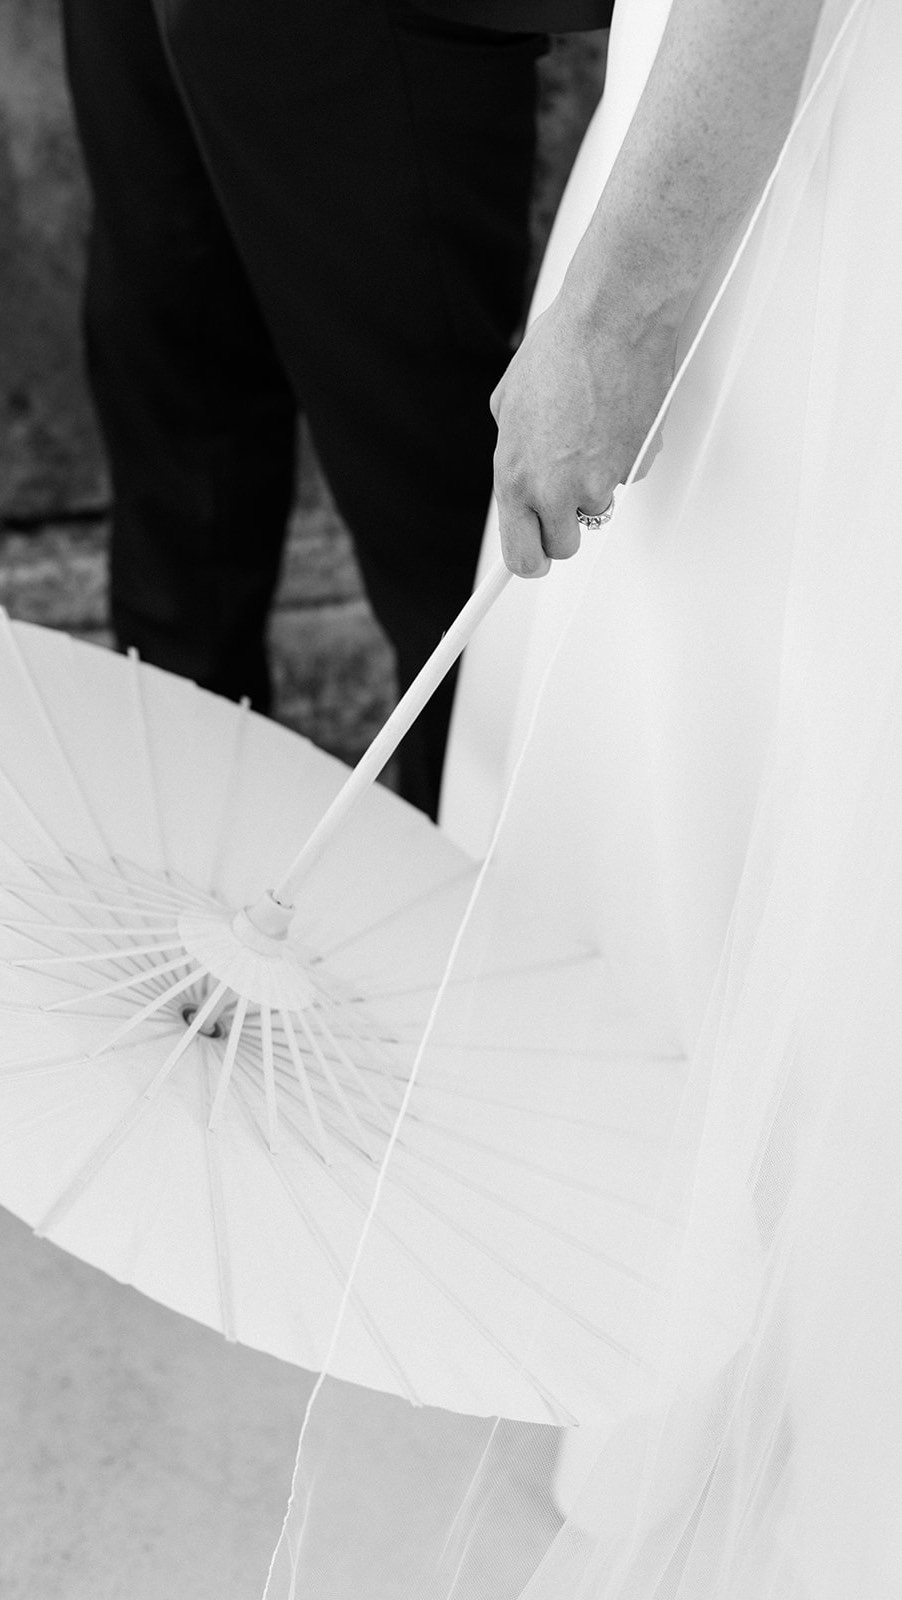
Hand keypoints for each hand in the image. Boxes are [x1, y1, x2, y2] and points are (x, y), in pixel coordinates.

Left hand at [490, 287, 676, 576]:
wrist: (612, 322)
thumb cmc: (561, 351)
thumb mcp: (510, 403)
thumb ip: (512, 449)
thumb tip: (519, 465)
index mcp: (517, 478)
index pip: (522, 557)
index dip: (529, 561)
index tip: (532, 559)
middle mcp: (557, 490)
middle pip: (563, 547)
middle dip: (563, 526)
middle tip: (563, 494)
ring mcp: (601, 482)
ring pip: (597, 509)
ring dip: (592, 485)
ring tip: (587, 433)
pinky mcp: (635, 466)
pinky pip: (625, 477)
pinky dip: (620, 458)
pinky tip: (611, 420)